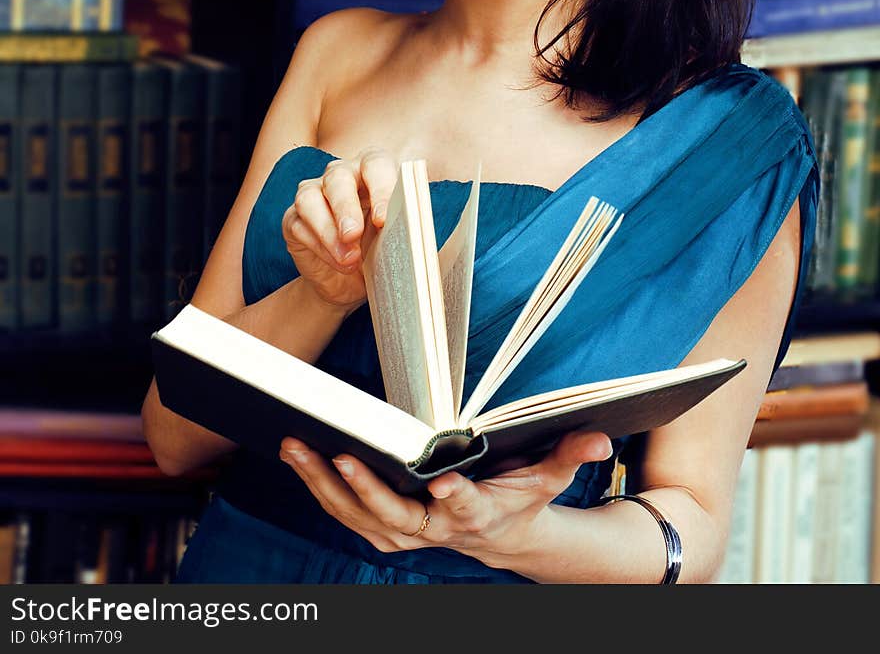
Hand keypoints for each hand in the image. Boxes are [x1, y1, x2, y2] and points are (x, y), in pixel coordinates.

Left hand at [277, 429, 613, 568]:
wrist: (500, 538)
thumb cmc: (519, 501)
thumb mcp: (547, 478)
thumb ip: (568, 454)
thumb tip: (598, 437)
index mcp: (476, 513)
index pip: (465, 507)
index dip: (456, 498)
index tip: (444, 482)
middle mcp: (436, 529)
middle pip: (395, 516)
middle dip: (365, 488)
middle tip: (340, 456)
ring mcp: (407, 533)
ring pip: (359, 518)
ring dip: (326, 487)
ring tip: (298, 448)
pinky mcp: (388, 529)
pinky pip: (348, 515)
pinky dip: (322, 492)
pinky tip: (302, 461)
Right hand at [281, 147, 398, 312]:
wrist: (352, 284)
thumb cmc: (382, 252)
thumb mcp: (401, 242)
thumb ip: (410, 230)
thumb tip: (422, 232)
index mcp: (374, 172)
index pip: (376, 165)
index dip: (380, 188)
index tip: (383, 219)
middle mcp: (342, 176)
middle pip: (338, 176)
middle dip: (346, 207)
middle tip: (354, 235)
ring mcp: (314, 194)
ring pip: (310, 196)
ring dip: (328, 229)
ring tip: (348, 259)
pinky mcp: (294, 218)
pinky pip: (299, 223)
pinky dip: (319, 245)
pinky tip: (336, 263)